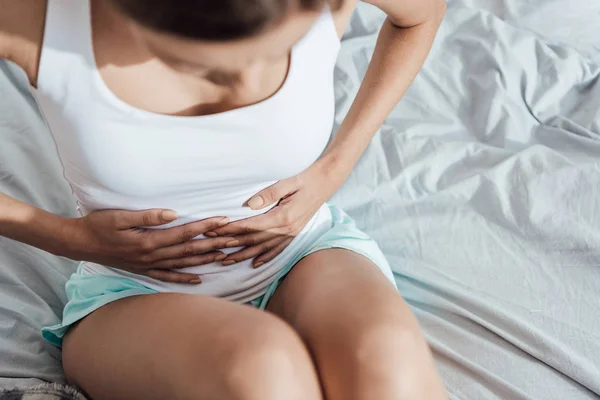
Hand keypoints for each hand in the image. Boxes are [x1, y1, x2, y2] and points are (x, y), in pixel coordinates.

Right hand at [61, 209, 236, 283]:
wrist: (80, 243)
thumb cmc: (99, 225)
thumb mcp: (120, 216)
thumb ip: (148, 216)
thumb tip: (173, 213)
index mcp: (149, 240)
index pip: (184, 233)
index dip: (205, 227)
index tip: (224, 220)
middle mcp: (152, 255)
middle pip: (189, 250)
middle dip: (214, 243)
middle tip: (235, 238)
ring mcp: (149, 265)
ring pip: (183, 264)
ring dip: (205, 260)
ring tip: (226, 255)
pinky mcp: (144, 269)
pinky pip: (168, 276)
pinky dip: (184, 279)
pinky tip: (199, 279)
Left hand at [206, 161, 346, 266]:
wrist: (326, 182)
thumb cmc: (305, 180)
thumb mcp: (288, 182)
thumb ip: (269, 193)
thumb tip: (250, 205)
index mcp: (283, 216)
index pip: (251, 225)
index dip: (232, 229)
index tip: (215, 230)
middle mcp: (287, 229)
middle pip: (254, 239)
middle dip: (232, 243)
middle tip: (212, 246)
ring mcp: (291, 233)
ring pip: (263, 248)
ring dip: (244, 255)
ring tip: (226, 260)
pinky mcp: (294, 233)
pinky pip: (278, 249)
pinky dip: (265, 256)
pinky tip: (255, 263)